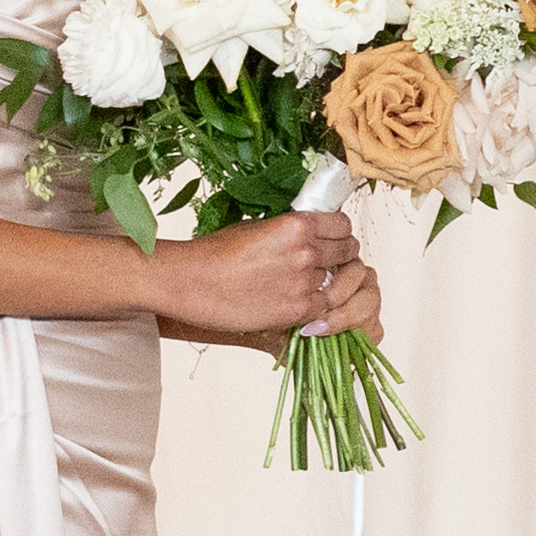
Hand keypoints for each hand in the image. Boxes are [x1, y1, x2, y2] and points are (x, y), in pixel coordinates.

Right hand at [145, 211, 376, 343]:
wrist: (188, 282)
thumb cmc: (213, 253)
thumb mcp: (256, 227)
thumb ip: (289, 230)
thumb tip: (311, 232)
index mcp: (297, 225)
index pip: (343, 226)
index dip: (339, 233)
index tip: (332, 239)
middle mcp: (306, 252)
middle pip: (347, 252)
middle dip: (339, 257)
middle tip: (324, 263)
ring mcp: (303, 282)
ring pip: (336, 281)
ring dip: (324, 282)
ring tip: (300, 284)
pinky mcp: (297, 309)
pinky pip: (323, 306)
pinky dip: (314, 305)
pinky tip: (294, 301)